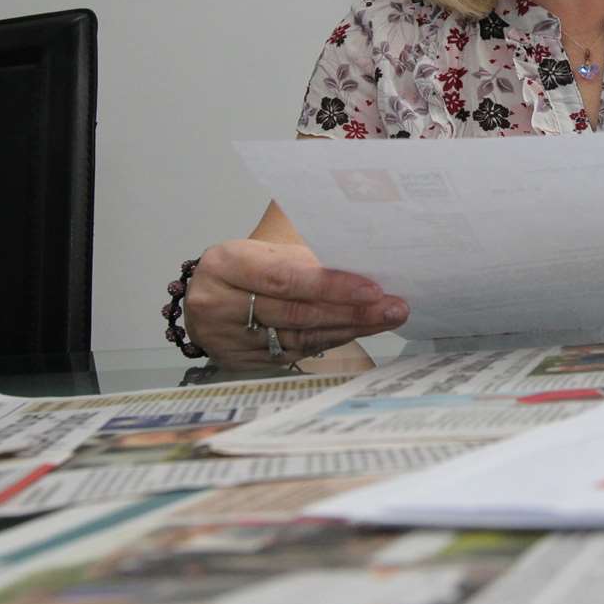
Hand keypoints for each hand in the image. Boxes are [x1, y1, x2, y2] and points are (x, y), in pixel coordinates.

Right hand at [183, 239, 407, 365]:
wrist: (211, 290)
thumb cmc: (249, 261)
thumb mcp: (267, 243)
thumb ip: (307, 248)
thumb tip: (362, 255)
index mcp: (225, 263)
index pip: (285, 277)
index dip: (331, 286)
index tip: (373, 289)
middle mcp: (218, 303)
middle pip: (295, 312)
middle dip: (351, 311)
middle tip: (393, 308)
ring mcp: (226, 338)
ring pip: (298, 337)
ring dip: (348, 329)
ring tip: (385, 319)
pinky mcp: (239, 361)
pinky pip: (294, 353)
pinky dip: (329, 342)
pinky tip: (356, 332)